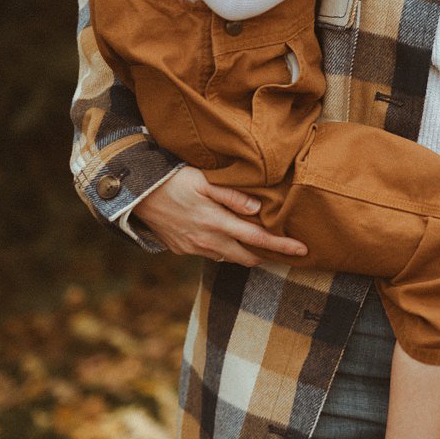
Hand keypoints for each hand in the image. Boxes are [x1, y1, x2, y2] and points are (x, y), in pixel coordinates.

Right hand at [131, 167, 307, 265]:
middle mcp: (207, 241)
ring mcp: (193, 248)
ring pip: (229, 257)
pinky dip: (225, 249)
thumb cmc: (173, 180)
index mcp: (216, 223)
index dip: (282, 247)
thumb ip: (232, 196)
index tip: (303, 251)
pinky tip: (229, 238)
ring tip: (261, 244)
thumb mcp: (204, 182)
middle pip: (247, 257)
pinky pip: (211, 254)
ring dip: (246, 253)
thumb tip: (259, 210)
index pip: (258, 240)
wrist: (136, 194)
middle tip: (286, 251)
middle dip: (268, 256)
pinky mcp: (182, 250)